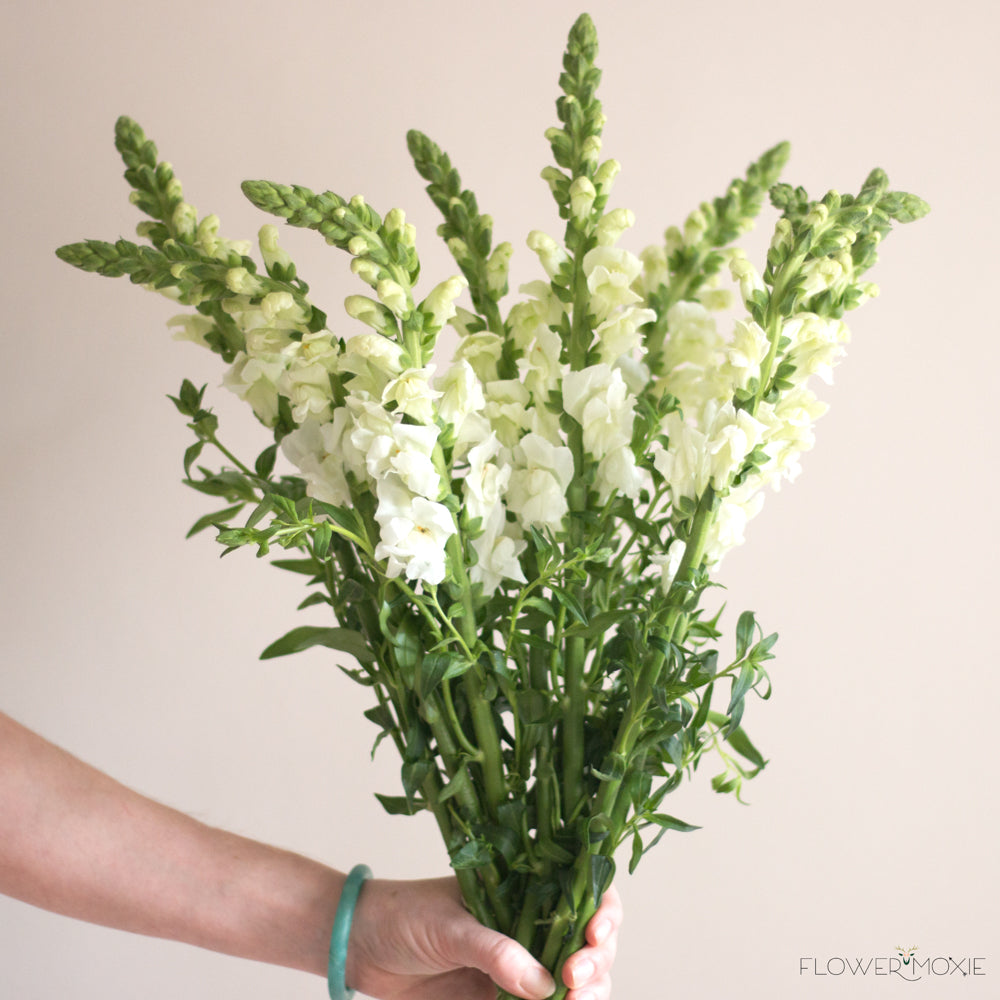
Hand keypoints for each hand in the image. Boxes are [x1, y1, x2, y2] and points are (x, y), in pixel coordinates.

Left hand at [346, 876, 621, 999]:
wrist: (361, 949)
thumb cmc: (403, 916)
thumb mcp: (449, 926)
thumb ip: (494, 951)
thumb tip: (542, 985)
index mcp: (524, 888)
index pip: (583, 890)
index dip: (603, 910)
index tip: (595, 932)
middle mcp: (531, 924)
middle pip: (591, 942)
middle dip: (597, 961)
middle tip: (576, 978)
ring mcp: (521, 965)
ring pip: (575, 984)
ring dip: (587, 994)